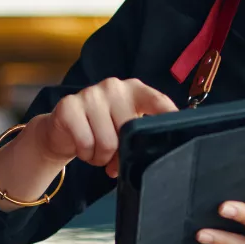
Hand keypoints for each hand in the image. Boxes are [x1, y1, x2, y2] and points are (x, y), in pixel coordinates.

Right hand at [31, 78, 175, 177]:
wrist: (62, 128)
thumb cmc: (99, 129)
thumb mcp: (123, 128)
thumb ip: (139, 134)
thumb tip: (155, 156)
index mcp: (134, 90)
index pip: (157, 101)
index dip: (169, 116)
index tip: (181, 132)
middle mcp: (113, 86)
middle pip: (129, 131)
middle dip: (122, 153)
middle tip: (113, 157)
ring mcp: (90, 94)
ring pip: (107, 142)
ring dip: (102, 157)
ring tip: (97, 151)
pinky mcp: (69, 106)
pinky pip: (86, 143)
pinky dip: (86, 154)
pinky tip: (83, 148)